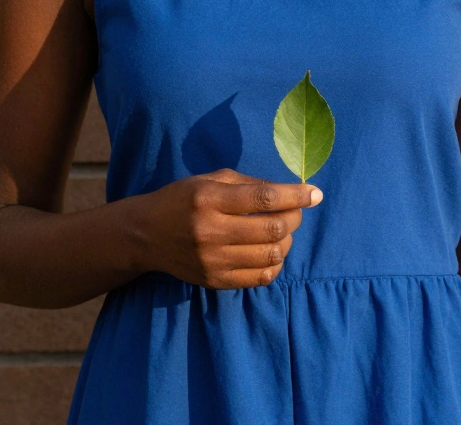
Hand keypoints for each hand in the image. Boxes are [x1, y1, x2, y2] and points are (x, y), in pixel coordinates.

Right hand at [134, 167, 322, 288]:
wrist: (146, 234)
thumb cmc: (182, 199)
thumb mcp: (210, 180)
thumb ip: (249, 184)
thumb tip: (290, 192)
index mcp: (209, 198)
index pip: (264, 198)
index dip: (295, 195)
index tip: (314, 194)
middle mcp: (210, 230)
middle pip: (272, 228)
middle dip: (294, 218)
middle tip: (294, 212)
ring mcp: (212, 259)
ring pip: (271, 255)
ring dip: (286, 241)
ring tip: (282, 232)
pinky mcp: (215, 280)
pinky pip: (260, 277)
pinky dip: (275, 263)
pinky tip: (271, 251)